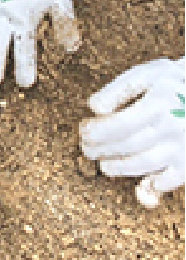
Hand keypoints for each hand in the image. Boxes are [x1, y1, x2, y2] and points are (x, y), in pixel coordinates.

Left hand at [81, 57, 184, 207]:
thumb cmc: (172, 81)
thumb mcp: (148, 75)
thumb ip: (120, 89)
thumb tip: (94, 108)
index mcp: (160, 102)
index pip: (121, 124)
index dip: (98, 131)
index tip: (83, 131)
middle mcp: (174, 126)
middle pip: (129, 145)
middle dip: (102, 149)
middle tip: (86, 148)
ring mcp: (184, 146)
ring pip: (145, 163)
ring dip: (120, 168)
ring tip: (104, 166)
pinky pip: (171, 181)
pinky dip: (154, 185)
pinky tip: (142, 184)